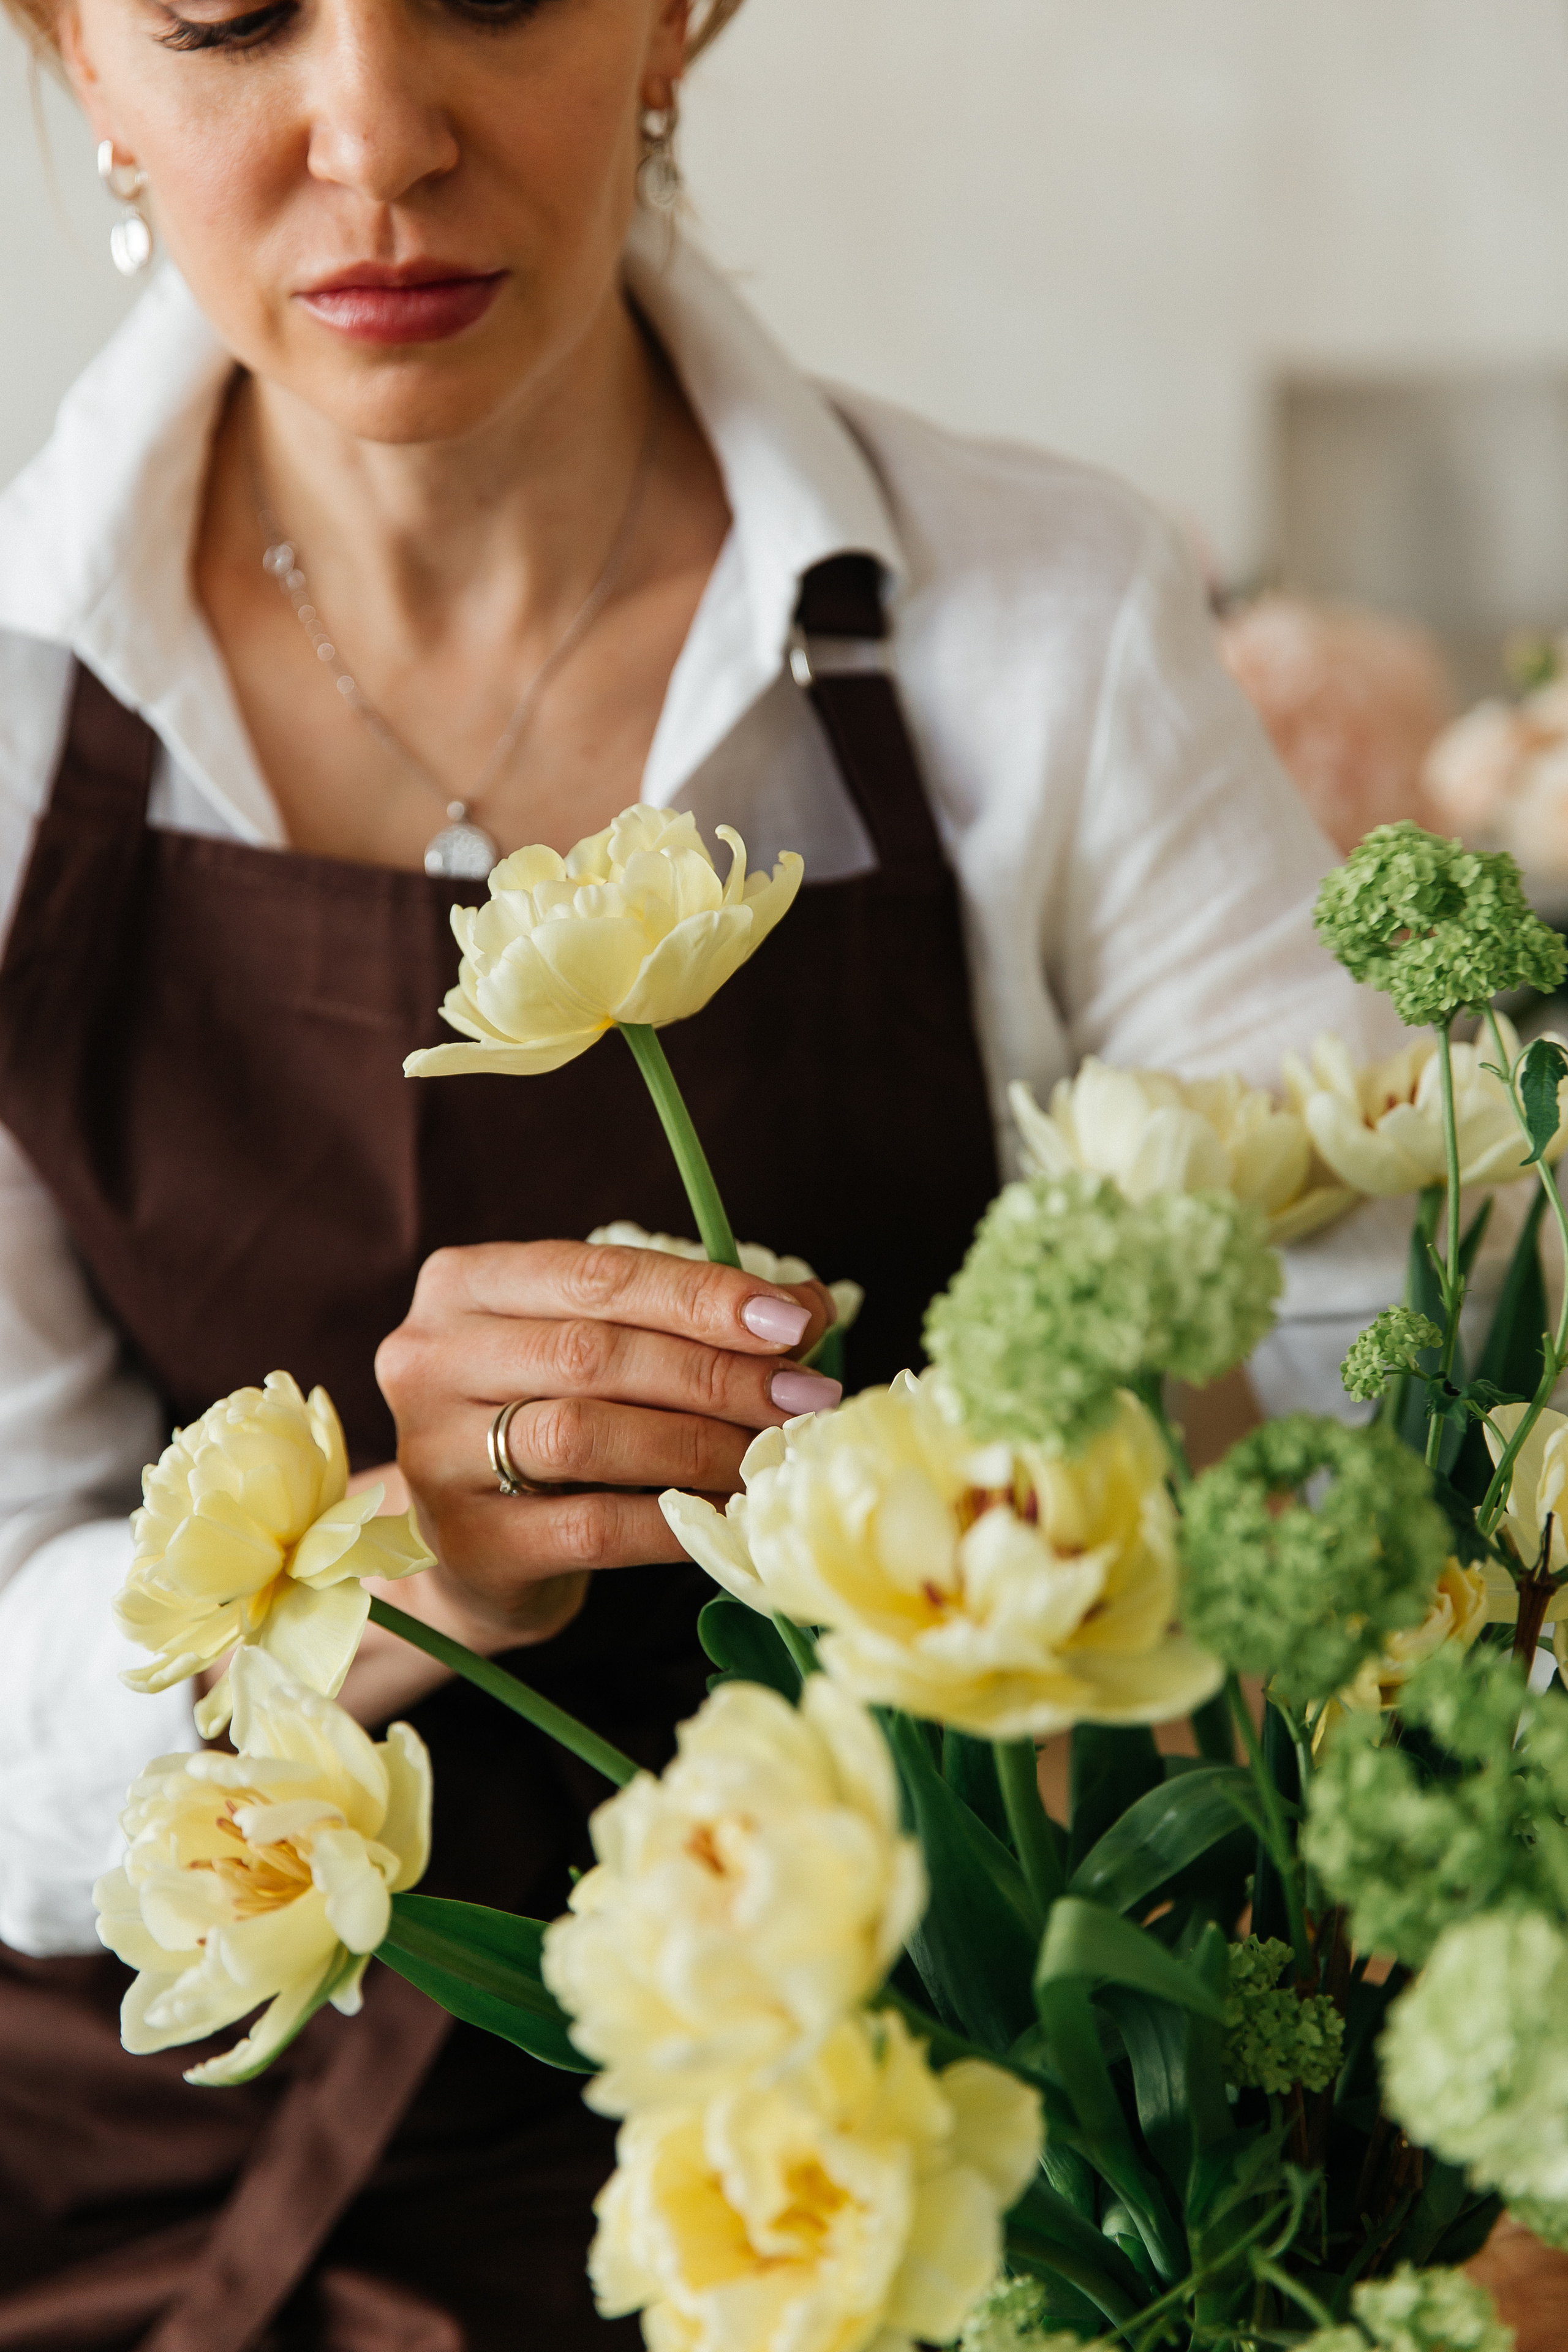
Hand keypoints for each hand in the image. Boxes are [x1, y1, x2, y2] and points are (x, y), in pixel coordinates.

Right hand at [373, 1239, 838, 1656]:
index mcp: (465, 1285)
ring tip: (770, 1455)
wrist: (483, 1554)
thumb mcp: (606, 1350)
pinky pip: (591, 1525)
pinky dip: (673, 1519)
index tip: (793, 1321)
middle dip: (716, 1373)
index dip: (701, 1295)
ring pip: (586, 1435)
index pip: (597, 1274)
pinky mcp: (467, 1543)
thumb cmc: (555, 1422)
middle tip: (804, 1397)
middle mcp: (428, 1358)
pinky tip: (728, 1513)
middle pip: (593, 1352)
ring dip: (699, 1444)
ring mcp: (435, 1454)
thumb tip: (808, 1307)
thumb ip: (690, 1319)